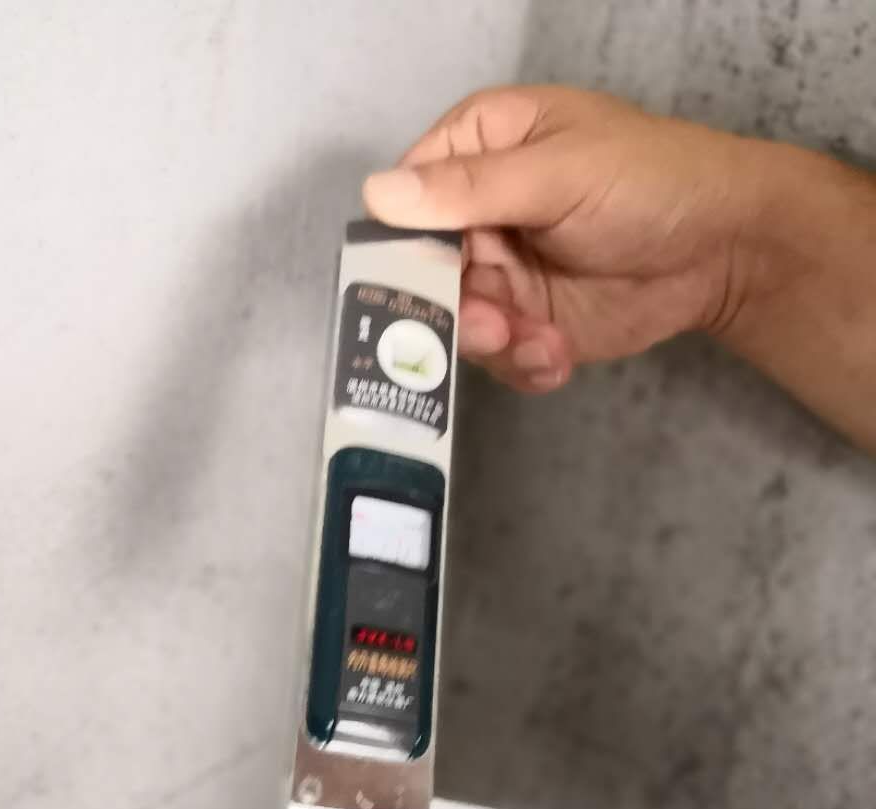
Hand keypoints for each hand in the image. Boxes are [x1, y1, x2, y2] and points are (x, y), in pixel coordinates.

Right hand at [363, 87, 759, 393]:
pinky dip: (523, 364)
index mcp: (477, 150)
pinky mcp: (526, 325)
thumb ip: (472, 188)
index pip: (405, 199)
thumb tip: (378, 193)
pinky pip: (497, 358)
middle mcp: (477, 213)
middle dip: (453, 308)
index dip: (402, 244)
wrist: (725, 248)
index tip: (422, 279)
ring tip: (541, 342)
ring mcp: (500, 274)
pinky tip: (558, 355)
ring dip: (494, 343)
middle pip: (423, 274)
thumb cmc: (651, 180)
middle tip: (493, 325)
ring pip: (456, 324)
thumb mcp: (560, 173)